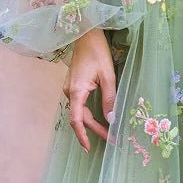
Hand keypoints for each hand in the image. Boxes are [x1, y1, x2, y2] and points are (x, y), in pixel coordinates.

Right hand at [63, 30, 116, 151]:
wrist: (86, 34)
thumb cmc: (97, 51)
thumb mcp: (108, 75)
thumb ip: (109, 98)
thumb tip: (112, 120)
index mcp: (76, 91)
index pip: (77, 120)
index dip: (82, 136)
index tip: (88, 148)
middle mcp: (69, 92)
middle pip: (81, 118)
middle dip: (95, 131)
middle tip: (112, 140)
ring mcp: (70, 89)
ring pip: (81, 112)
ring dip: (93, 123)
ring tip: (108, 133)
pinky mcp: (74, 85)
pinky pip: (80, 105)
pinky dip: (89, 114)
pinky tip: (99, 119)